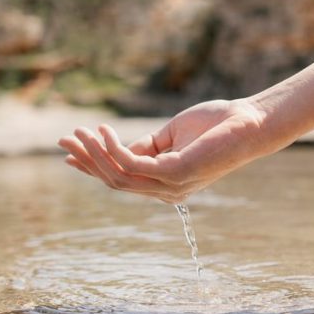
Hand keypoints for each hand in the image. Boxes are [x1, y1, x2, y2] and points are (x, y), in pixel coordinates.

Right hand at [57, 99, 267, 203]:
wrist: (250, 122)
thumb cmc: (216, 125)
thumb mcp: (170, 135)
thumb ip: (145, 146)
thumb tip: (115, 147)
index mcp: (165, 183)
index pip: (121, 179)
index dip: (92, 166)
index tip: (68, 153)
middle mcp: (166, 191)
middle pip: (114, 181)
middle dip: (86, 160)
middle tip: (63, 139)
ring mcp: (171, 186)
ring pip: (118, 176)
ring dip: (94, 153)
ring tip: (78, 131)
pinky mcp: (175, 174)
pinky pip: (132, 164)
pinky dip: (113, 148)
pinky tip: (103, 131)